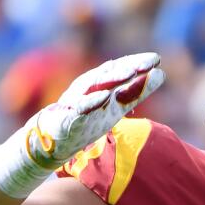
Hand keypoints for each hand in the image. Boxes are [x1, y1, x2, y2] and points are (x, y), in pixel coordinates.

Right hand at [0, 53, 163, 198]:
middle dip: (130, 67)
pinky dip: (91, 101)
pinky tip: (104, 96)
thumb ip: (131, 95)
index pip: (118, 73)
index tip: (157, 60)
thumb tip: (158, 78)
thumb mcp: (111, 111)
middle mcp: (87, 91)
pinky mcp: (66, 117)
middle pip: (111, 75)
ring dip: (114, 77)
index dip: (136, 66)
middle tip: (152, 60)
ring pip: (96, 86)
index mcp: (99, 90)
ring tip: (132, 71)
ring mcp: (76, 102)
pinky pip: (79, 108)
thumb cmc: (82, 125)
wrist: (46, 143)